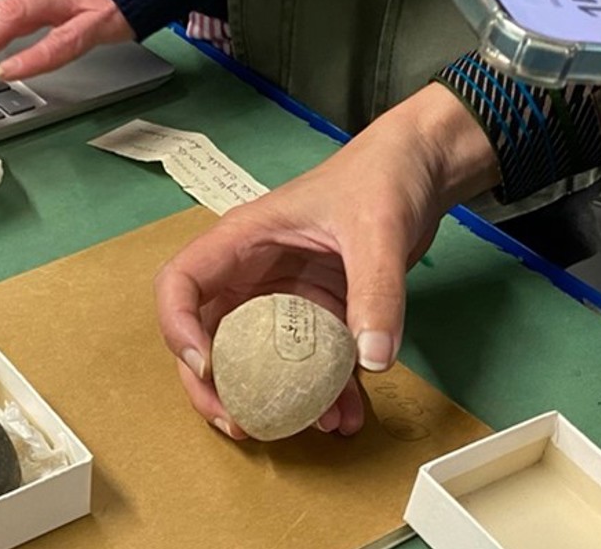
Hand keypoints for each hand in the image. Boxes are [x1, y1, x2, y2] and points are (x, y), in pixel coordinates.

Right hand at [154, 87, 500, 439]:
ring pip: (251, 359)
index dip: (179, 329)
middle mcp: (250, 273)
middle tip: (239, 424)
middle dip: (213, 386)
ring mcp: (281, 297)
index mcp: (242, 241)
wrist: (421, 170)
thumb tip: (373, 361)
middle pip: (205, 334)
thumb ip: (376, 292)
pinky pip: (303, 363)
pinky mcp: (314, 313)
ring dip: (270, 400)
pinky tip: (348, 414)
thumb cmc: (382, 179)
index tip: (208, 368)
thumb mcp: (378, 231)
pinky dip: (320, 393)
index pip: (181, 283)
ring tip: (308, 429)